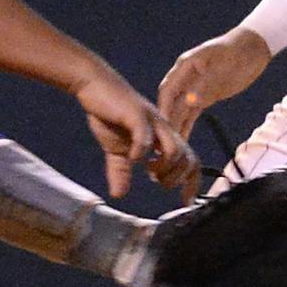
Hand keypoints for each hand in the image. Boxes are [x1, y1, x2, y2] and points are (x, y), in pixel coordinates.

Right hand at [73, 68, 187, 201]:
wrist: (95, 85)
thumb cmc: (109, 115)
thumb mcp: (115, 150)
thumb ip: (121, 171)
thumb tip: (119, 194)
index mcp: (163, 137)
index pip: (190, 161)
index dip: (192, 183)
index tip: (184, 201)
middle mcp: (163, 129)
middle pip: (188, 159)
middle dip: (175, 178)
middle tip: (156, 181)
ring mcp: (152, 121)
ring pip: (175, 150)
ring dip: (163, 167)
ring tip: (147, 169)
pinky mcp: (136, 114)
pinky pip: (146, 137)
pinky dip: (141, 152)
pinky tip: (131, 157)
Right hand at [157, 27, 271, 135]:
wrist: (254, 46)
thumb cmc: (239, 51)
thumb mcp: (223, 66)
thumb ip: (206, 84)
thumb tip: (190, 102)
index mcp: (186, 65)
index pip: (168, 89)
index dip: (163, 107)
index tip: (160, 126)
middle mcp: (186, 77)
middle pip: (170, 102)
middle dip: (165, 120)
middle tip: (161, 143)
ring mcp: (195, 86)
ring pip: (180, 109)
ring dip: (175, 126)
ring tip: (169, 147)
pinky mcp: (205, 95)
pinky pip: (192, 113)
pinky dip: (186, 125)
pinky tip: (182, 140)